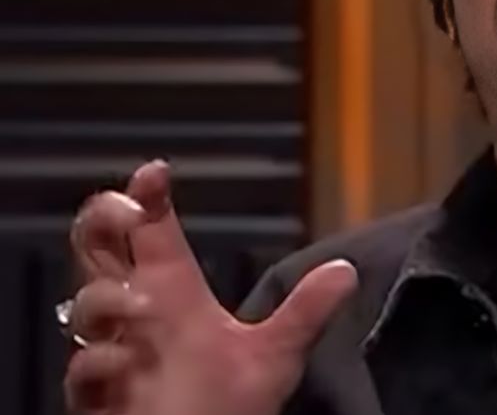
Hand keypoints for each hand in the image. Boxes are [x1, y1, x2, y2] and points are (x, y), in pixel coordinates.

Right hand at [63, 161, 356, 414]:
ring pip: (85, 303)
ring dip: (107, 297)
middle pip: (97, 245)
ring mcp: (112, 351)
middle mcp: (137, 313)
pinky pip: (83, 369)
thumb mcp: (274, 357)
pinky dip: (100, 362)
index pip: (150, 229)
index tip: (156, 171)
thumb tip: (347, 270)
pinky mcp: (97, 396)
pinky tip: (125, 364)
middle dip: (104, 218)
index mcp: (173, 292)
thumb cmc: (225, 407)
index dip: (144, 195)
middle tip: (132, 213)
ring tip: (144, 306)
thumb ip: (304, 313)